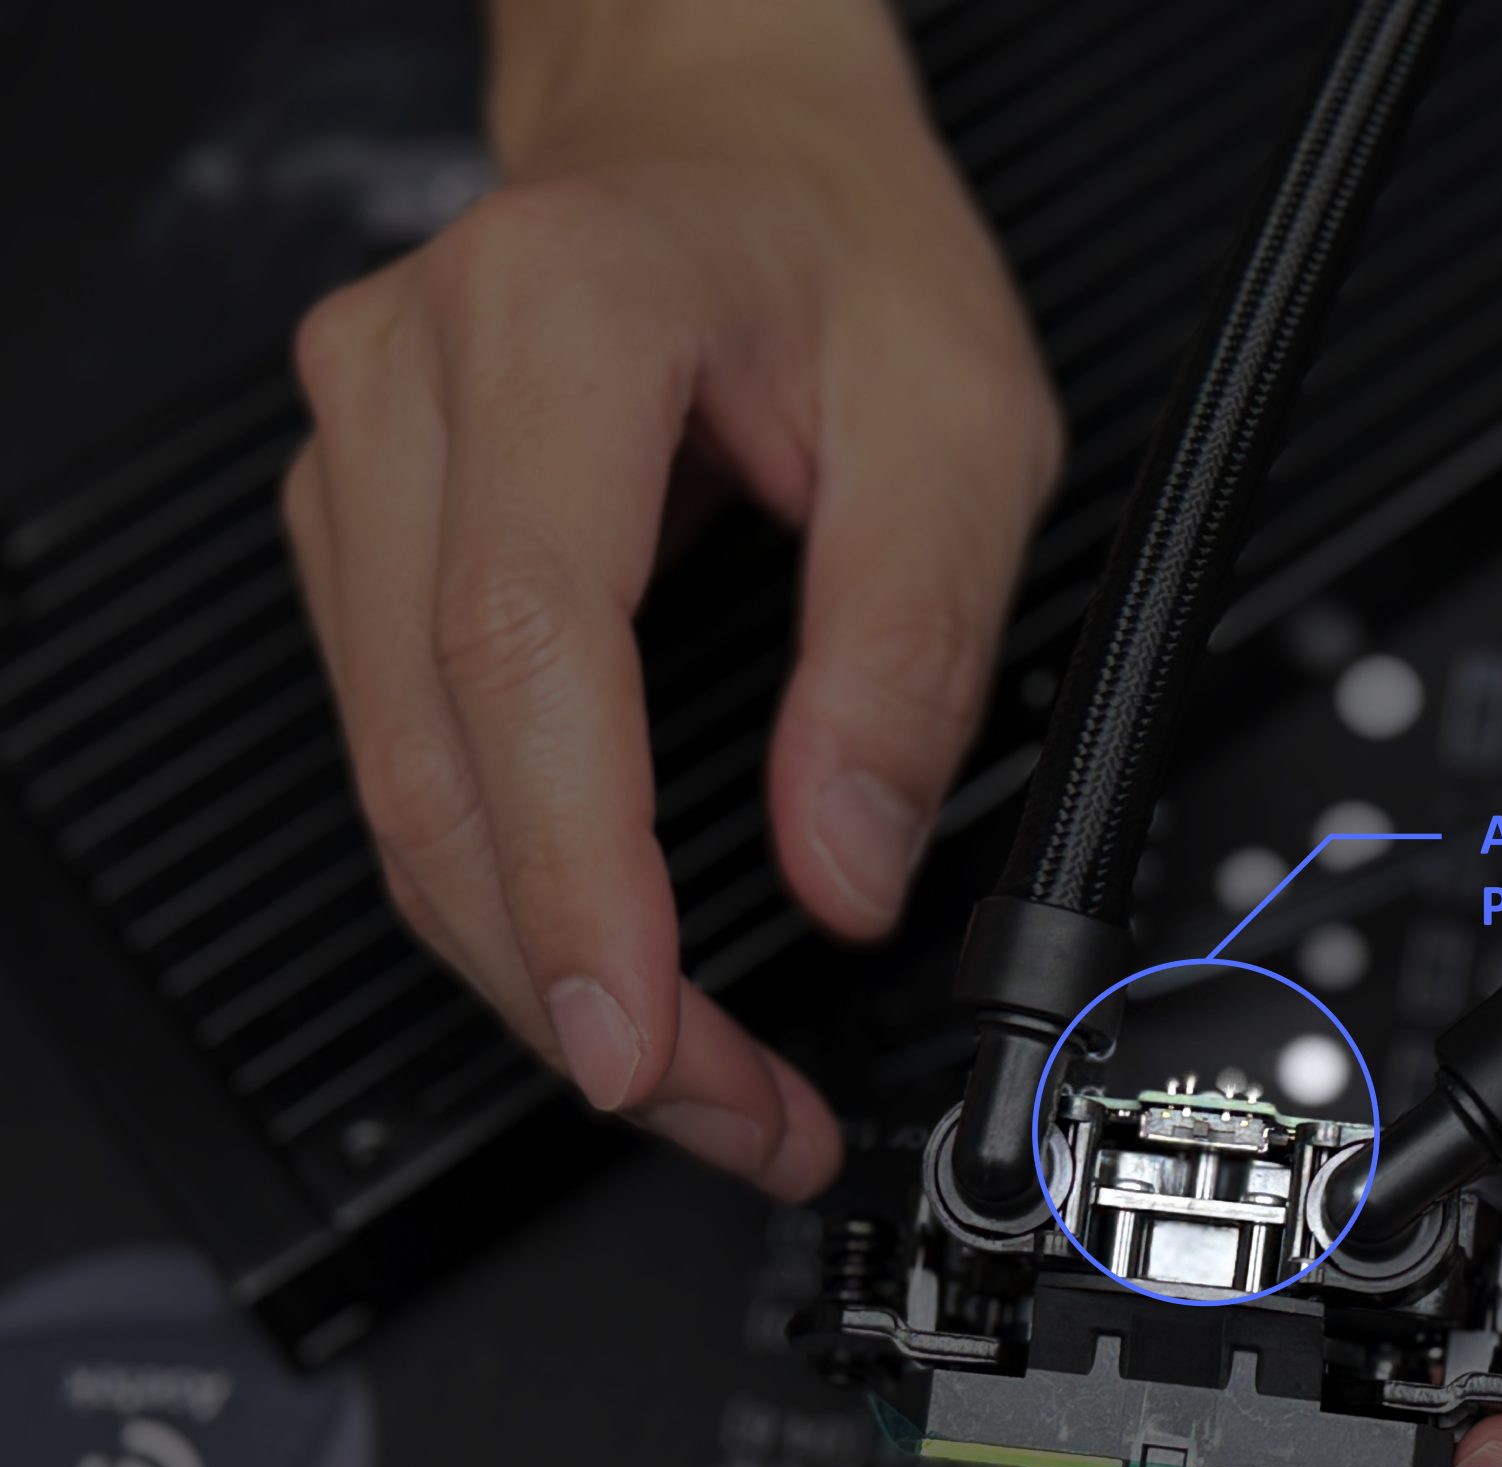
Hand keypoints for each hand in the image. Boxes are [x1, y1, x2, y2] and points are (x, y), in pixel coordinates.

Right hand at [281, 0, 1059, 1195]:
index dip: (574, 879)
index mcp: (557, 322)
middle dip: (576, 983)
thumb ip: (905, 650)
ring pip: (401, 787)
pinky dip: (506, 887)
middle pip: (439, 758)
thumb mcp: (958, 422)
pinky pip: (412, 755)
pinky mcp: (370, 532)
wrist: (732, 139)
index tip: (646, 1043)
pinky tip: (606, 963)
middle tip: (726, 1112)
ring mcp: (363, 460)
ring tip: (697, 1076)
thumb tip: (845, 869)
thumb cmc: (838, 244)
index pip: (523, 647)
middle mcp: (409, 385)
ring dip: (536, 965)